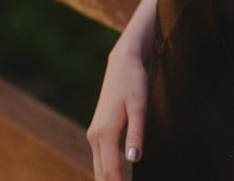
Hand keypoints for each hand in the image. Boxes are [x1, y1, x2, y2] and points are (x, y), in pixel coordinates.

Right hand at [87, 42, 148, 179]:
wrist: (122, 64)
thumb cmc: (134, 82)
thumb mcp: (139, 106)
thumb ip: (136, 132)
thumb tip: (134, 159)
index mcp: (105, 133)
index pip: (111, 171)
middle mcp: (95, 136)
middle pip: (101, 174)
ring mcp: (94, 134)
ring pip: (99, 168)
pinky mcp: (98, 131)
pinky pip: (100, 159)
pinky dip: (106, 172)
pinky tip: (116, 179)